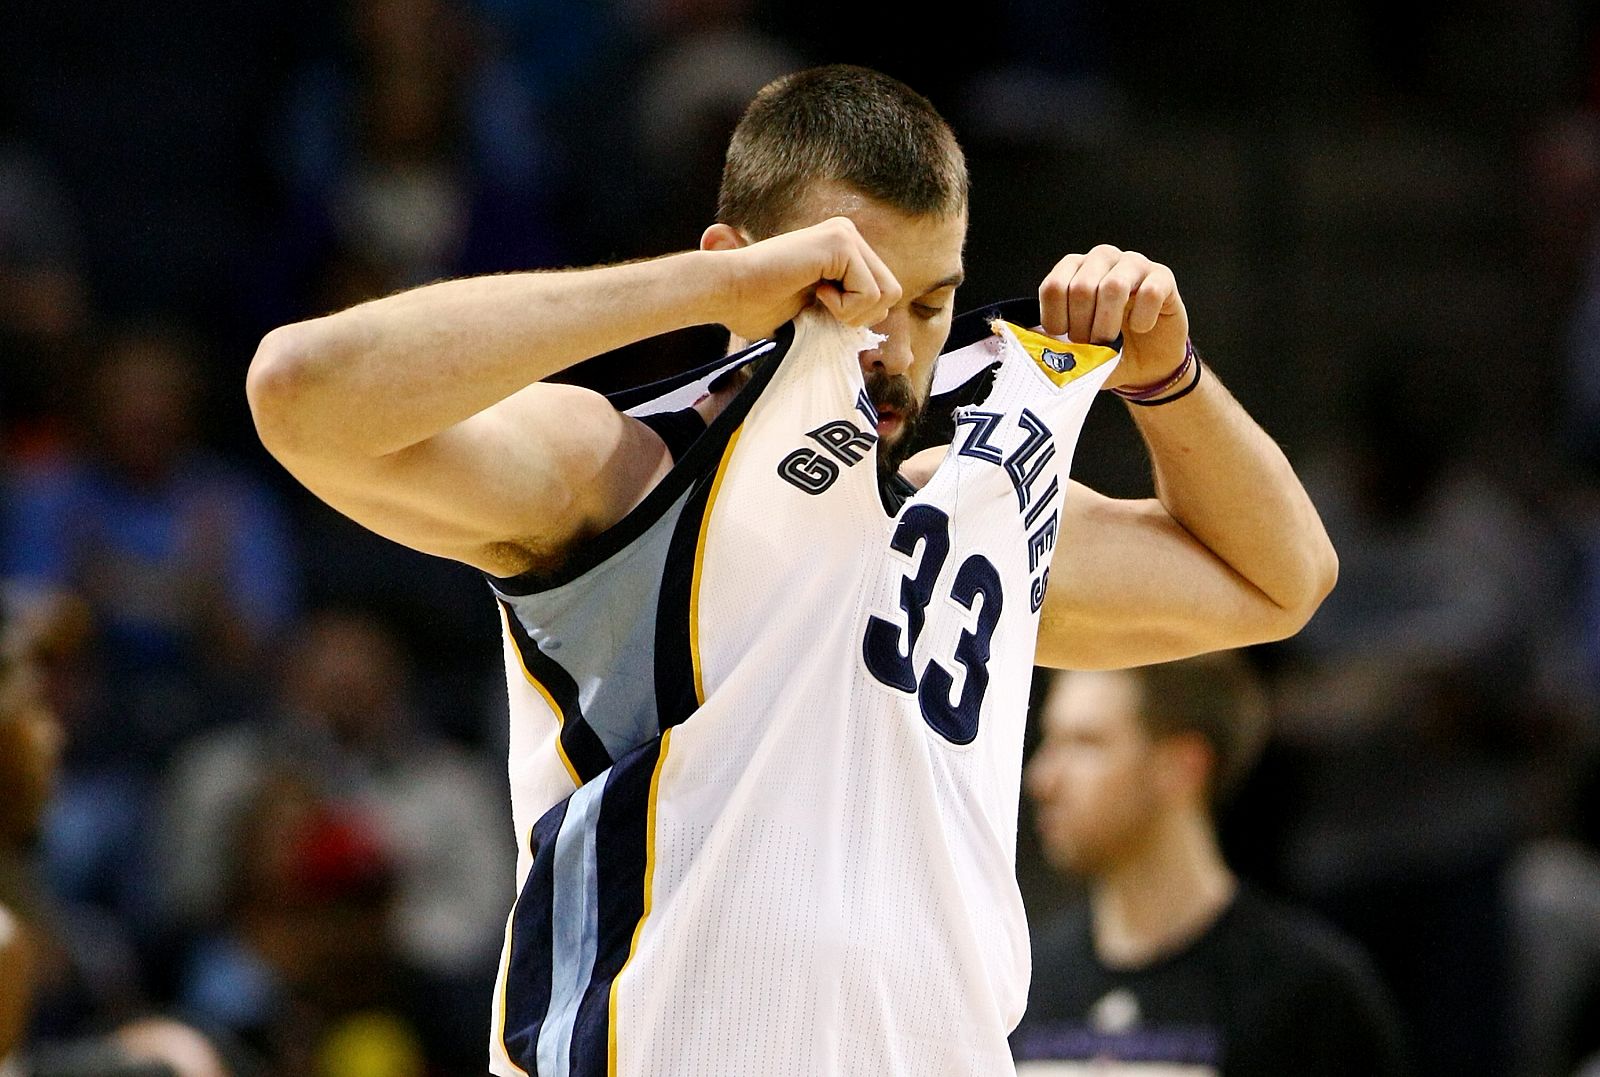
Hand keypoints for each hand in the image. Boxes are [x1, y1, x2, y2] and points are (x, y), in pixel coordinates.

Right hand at [707, 217, 902, 340]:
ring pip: (886, 293)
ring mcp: (845, 234)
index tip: (820, 312)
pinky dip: (844, 307)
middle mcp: (847, 234)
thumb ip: (845, 310)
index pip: (882, 292)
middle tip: (821, 310)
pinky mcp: (840, 242)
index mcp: (842, 249)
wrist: (727, 292)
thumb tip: (876, 332)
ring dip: (851, 312)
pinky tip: (814, 292)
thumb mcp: (815, 312)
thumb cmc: (757, 307)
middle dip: (860, 316)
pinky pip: (869, 292)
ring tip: (816, 301)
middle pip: (892, 293)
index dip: (858, 316)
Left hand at [1038, 245, 1188, 390]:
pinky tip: (1141, 328)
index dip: (1056, 320)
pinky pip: (1149, 293)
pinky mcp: (1162, 277)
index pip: (1053, 287)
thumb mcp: (1074, 350)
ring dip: (1108, 324)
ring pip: (1114, 286)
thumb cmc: (1107, 351)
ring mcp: (1133, 264)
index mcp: (1074, 270)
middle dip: (1083, 327)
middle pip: (1082, 287)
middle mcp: (1102, 259)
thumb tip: (1027, 344)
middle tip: (1090, 345)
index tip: (1065, 340)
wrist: (1146, 363)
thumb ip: (1051, 343)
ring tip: (1111, 342)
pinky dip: (1142, 319)